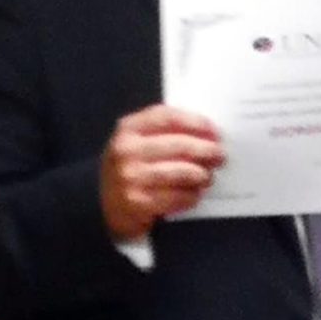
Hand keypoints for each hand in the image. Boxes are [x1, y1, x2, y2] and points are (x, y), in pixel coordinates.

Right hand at [100, 106, 223, 239]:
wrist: (100, 202)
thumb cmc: (129, 167)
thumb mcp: (136, 141)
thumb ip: (163, 132)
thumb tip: (207, 133)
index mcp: (128, 129)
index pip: (168, 117)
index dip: (196, 122)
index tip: (214, 131)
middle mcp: (127, 150)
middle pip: (179, 145)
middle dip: (206, 150)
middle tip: (220, 156)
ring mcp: (131, 177)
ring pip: (181, 172)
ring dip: (201, 175)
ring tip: (207, 176)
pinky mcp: (138, 202)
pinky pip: (176, 197)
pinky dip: (191, 196)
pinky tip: (194, 194)